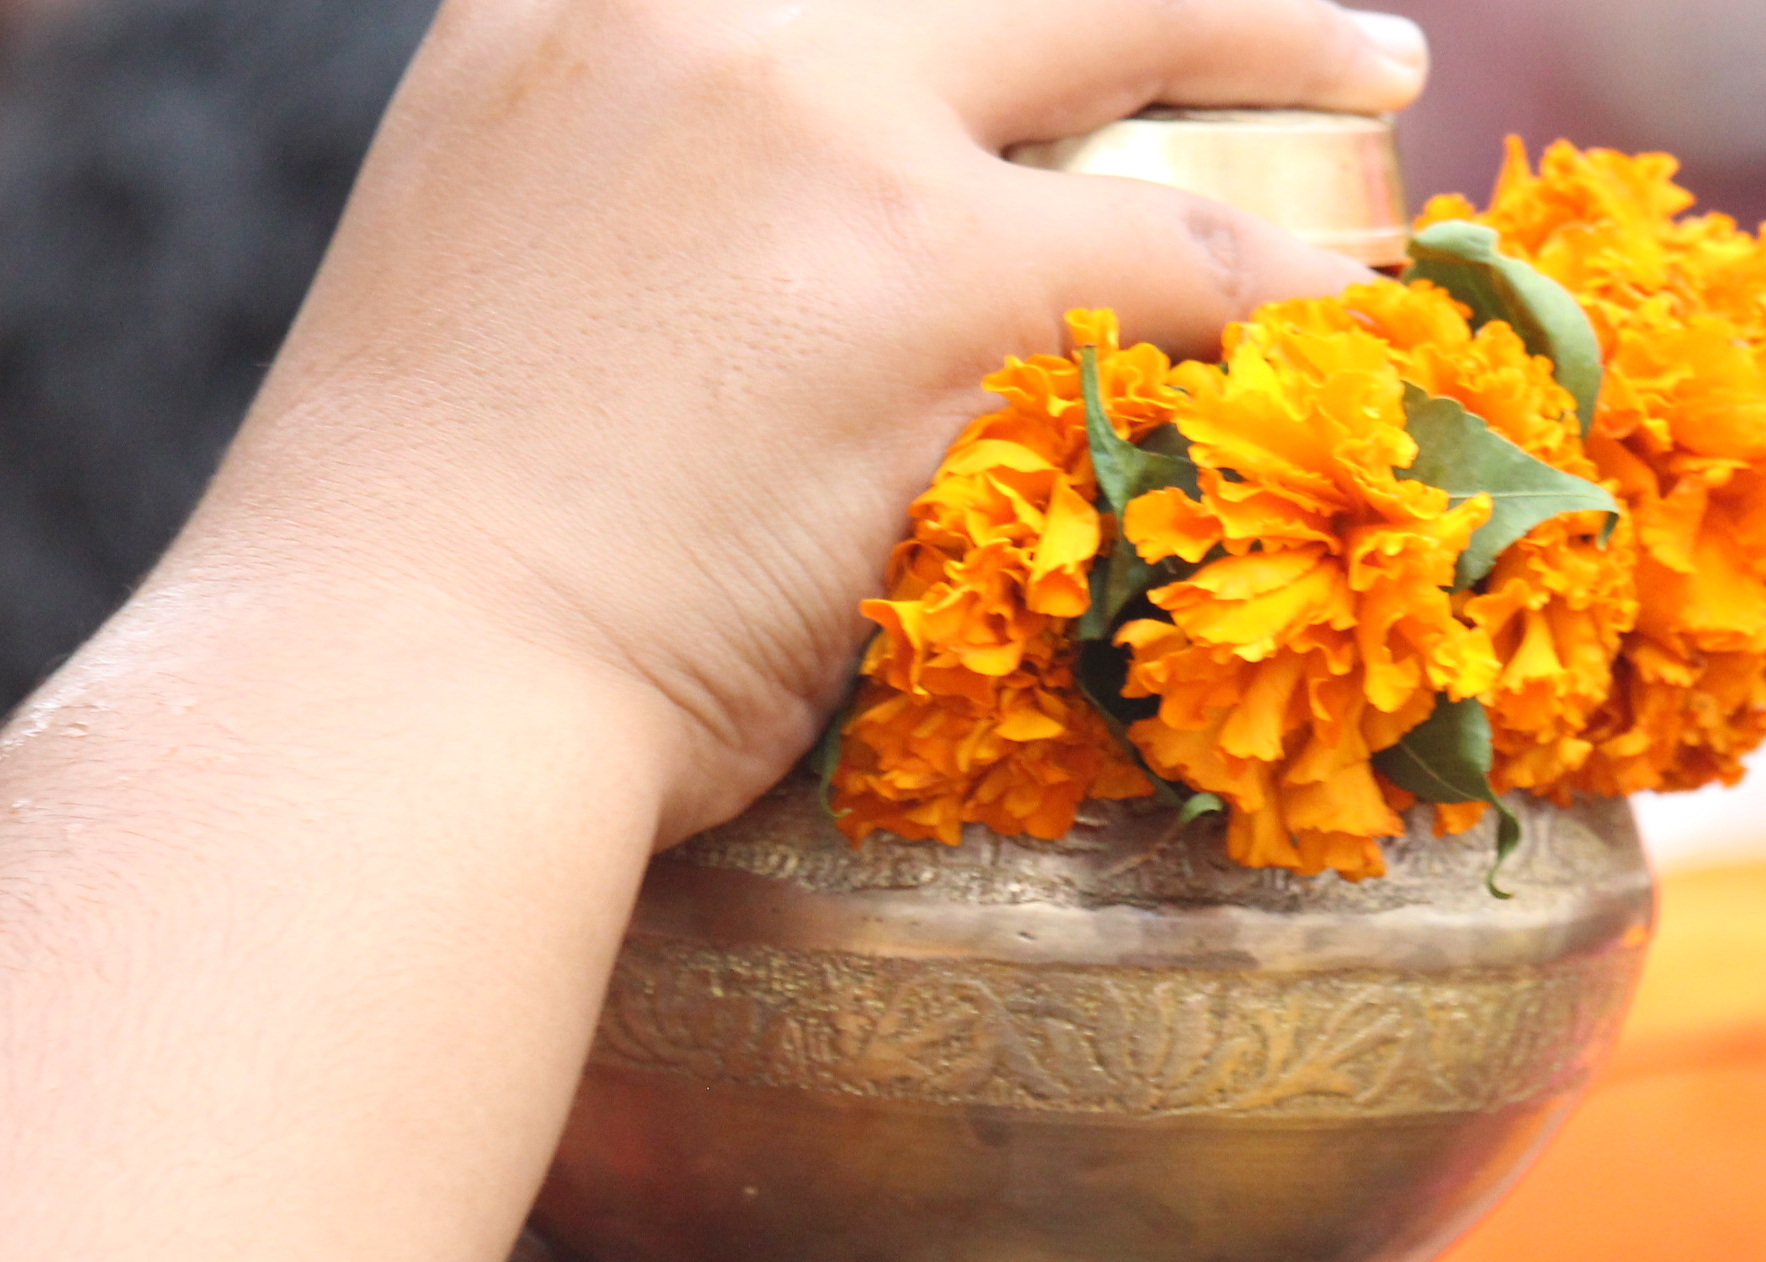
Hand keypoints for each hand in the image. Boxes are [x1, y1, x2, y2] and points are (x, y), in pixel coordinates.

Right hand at [181, 0, 1424, 845]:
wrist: (386, 688)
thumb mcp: (491, 274)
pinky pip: (1180, 249)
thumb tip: (772, 248)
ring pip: (1118, 25)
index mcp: (561, 1)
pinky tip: (1356, 317)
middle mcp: (683, 13)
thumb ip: (632, 191)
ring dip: (1274, 42)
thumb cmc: (422, 564)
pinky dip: (1287, 286)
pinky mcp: (919, 271)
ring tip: (1378, 67)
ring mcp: (805, 125)